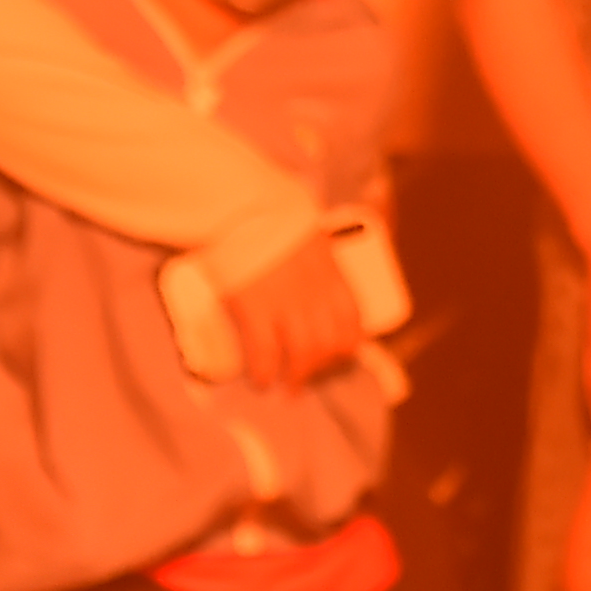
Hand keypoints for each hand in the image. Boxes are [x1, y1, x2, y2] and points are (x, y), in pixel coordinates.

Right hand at [218, 231, 364, 387]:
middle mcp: (315, 292)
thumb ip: (318, 262)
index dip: (346, 347)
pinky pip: (265, 353)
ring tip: (288, 385)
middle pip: (330, 344)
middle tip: (308, 376)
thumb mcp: (308, 235)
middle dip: (321, 367)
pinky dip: (264, 372)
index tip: (335, 358)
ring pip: (303, 355)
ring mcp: (285, 303)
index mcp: (332, 273)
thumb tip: (318, 286)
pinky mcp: (254, 309)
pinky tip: (261, 379)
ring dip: (297, 377)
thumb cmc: (270, 216)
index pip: (352, 323)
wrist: (238, 205)